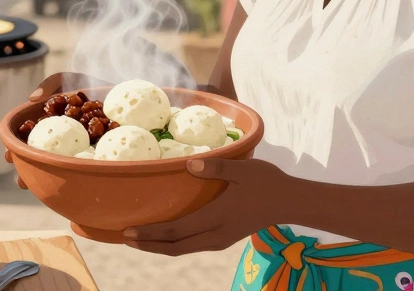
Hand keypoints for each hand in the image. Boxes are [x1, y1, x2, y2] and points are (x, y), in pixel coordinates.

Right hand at [11, 72, 109, 189]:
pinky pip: (85, 169)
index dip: (18, 151)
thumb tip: (31, 99)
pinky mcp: (98, 158)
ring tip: (38, 188)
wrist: (124, 93)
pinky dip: (77, 177)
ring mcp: (80, 152)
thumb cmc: (91, 84)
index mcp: (52, 129)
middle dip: (30, 171)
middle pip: (42, 159)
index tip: (9, 157)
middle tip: (22, 181)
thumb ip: (50, 84)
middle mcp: (63, 143)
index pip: (30, 142)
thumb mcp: (69, 79)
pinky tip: (70, 188)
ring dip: (47, 179)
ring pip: (60, 168)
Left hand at [123, 157, 286, 256]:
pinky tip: (165, 236)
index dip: (150, 234)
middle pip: (175, 247)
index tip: (128, 231)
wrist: (289, 202)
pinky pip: (192, 246)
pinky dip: (173, 244)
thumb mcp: (243, 169)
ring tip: (139, 239)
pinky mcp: (224, 239)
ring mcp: (220, 240)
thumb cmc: (267, 182)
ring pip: (183, 250)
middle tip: (124, 237)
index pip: (176, 231)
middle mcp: (216, 235)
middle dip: (148, 245)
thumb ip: (216, 168)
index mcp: (217, 217)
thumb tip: (189, 165)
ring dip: (159, 246)